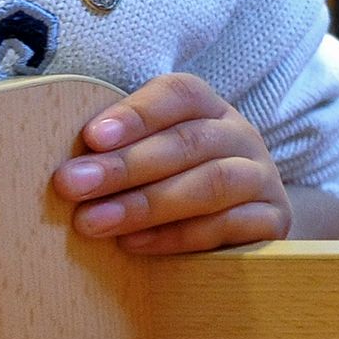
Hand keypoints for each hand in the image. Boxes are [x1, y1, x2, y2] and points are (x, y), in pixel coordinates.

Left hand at [54, 75, 294, 252]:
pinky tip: (135, 244)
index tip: (91, 137)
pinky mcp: (273, 220)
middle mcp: (241, 135)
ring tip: (94, 222)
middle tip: (72, 186)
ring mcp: (262, 178)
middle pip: (188, 141)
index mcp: (209, 108)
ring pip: (211, 183)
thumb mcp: (151, 156)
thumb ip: (118, 151)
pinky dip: (178, 236)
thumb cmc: (176, 185)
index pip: (178, 94)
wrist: (243, 227)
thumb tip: (65, 164)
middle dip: (125, 165)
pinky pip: (229, 226)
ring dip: (147, 203)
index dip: (135, 113)